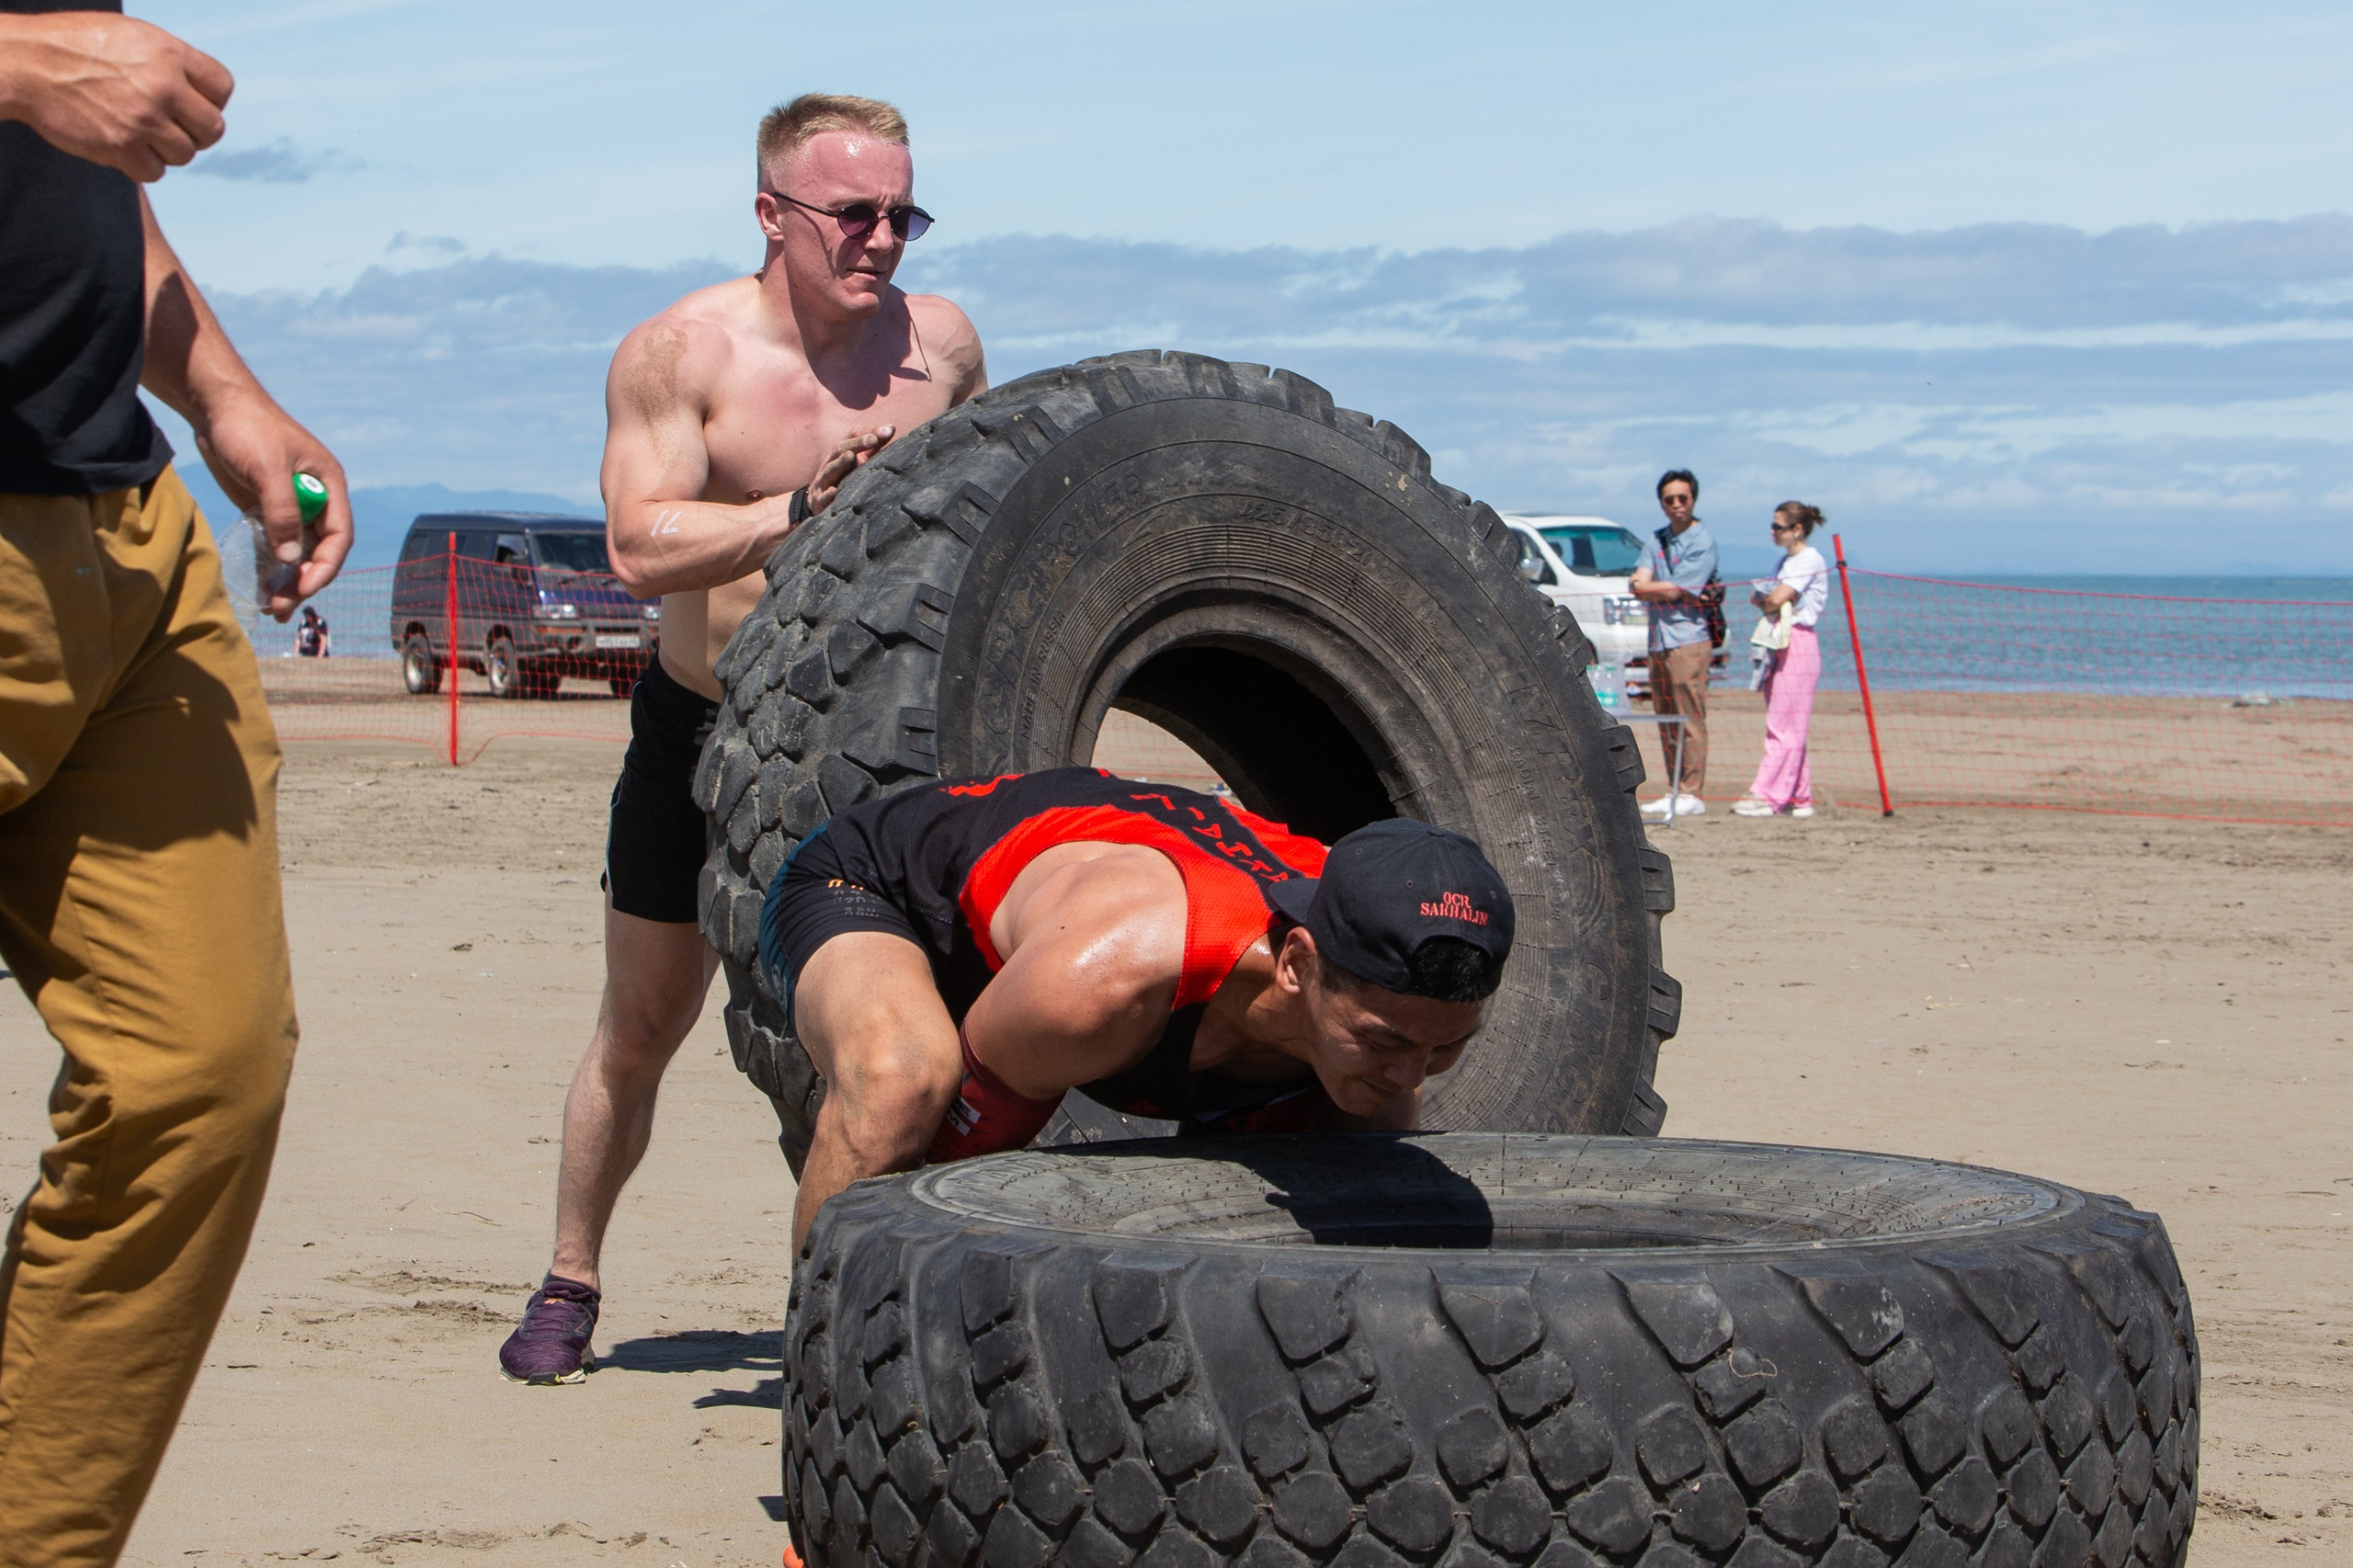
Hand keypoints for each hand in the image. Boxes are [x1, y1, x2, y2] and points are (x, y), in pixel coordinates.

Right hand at [0, 14, 233, 181]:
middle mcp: (163, 85)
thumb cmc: (73, 45)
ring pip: (185, 154)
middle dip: (195, 132)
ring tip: (139, 133)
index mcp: (169, 53)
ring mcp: (143, 118)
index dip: (210, 100)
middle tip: (168, 127)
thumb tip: (202, 92)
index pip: (222, 88)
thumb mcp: (129, 35)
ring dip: (166, 150)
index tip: (189, 104)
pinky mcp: (120, 147)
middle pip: (213, 129)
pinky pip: (155, 172)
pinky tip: (122, 147)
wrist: (23, 62)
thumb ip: (169, 60)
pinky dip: (141, 166)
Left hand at [193, 394, 352, 621]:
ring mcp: (290, 504)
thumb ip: (283, 513)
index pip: (338, 536)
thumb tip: (290, 559)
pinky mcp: (265, 507)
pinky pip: (274, 543)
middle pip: (318, 550)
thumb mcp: (267, 469)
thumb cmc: (248, 427)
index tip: (304, 588)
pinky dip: (270, 565)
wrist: (215, 405)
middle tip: (282, 607)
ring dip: (288, 579)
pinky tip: (262, 586)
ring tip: (274, 607)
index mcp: (329, 485)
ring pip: (297, 551)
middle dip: (305, 580)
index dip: (324, 566)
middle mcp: (315, 498)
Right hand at [805, 426, 894, 513]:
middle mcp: (830, 463)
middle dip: (857, 443)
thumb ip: (874, 446)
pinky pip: (823, 497)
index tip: (886, 431)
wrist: (820, 503)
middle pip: (841, 449)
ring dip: (840, 463)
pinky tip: (834, 492)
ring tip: (850, 456)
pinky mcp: (819, 500)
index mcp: (840, 452)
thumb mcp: (859, 460)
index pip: (852, 437)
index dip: (867, 433)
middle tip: (873, 439)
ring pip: (830, 470)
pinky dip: (828, 494)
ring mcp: (823, 481)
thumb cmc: (844, 478)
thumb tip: (891, 427)